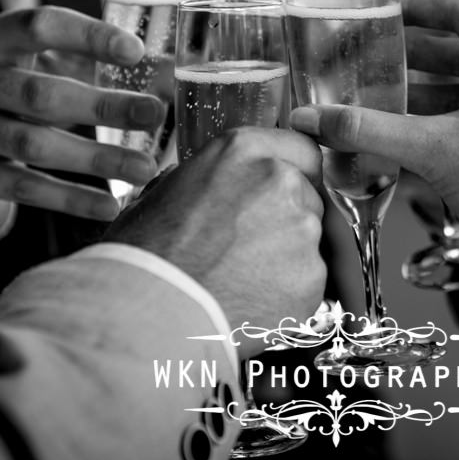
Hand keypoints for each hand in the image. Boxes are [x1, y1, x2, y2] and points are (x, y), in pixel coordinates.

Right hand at [0, 7, 164, 221]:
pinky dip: (70, 199)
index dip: (88, 37)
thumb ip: (84, 60)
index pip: (40, 26)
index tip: (137, 53)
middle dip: (102, 105)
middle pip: (39, 93)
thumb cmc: (14, 83)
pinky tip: (109, 205)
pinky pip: (22, 188)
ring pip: (32, 146)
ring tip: (144, 169)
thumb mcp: (33, 59)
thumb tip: (168, 78)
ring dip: (95, 158)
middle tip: (155, 114)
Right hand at [105, 127, 325, 351]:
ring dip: (286, 254)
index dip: (294, 172)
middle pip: (306, 196)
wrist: (151, 310)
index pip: (300, 149)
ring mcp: (301, 229)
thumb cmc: (147, 253)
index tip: (283, 191)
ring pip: (308, 239)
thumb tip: (215, 185)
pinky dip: (288, 290)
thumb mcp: (168, 190)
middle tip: (248, 245)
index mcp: (243, 150)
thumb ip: (209, 179)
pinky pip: (308, 279)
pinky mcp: (311, 275)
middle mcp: (281, 180)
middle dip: (286, 217)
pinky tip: (251, 298)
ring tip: (242, 277)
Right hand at [289, 0, 458, 281]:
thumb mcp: (433, 149)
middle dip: (419, 50)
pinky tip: (411, 121)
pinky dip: (451, 112)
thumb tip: (312, 118)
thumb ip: (368, 129)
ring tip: (384, 84)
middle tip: (377, 46)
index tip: (384, 6)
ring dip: (432, 84)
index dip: (419, 6)